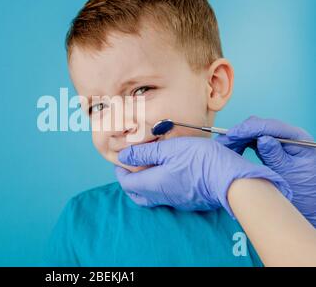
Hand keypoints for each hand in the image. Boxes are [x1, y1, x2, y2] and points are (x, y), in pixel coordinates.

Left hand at [115, 136, 291, 216]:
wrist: (231, 181)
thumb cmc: (200, 161)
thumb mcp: (169, 149)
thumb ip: (145, 153)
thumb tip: (123, 156)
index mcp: (153, 184)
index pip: (127, 184)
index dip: (121, 173)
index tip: (121, 161)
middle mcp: (162, 197)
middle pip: (137, 195)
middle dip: (130, 182)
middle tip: (131, 168)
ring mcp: (177, 202)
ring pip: (152, 197)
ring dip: (145, 184)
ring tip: (149, 168)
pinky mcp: (190, 202)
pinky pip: (167, 197)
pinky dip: (160, 187)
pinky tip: (168, 174)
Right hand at [215, 116, 315, 225]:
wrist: (312, 202)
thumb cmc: (305, 189)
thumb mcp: (290, 172)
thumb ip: (276, 154)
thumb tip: (262, 138)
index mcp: (296, 137)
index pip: (268, 126)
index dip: (248, 129)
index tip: (231, 134)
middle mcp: (287, 136)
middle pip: (260, 127)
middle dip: (240, 132)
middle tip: (223, 142)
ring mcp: (279, 142)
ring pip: (254, 133)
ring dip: (239, 139)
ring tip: (224, 147)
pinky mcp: (272, 149)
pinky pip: (254, 142)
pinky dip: (243, 144)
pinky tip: (233, 150)